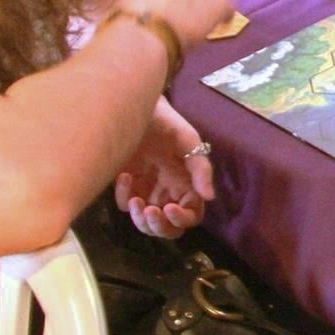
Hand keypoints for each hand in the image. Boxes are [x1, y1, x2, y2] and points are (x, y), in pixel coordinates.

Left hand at [114, 97, 212, 237]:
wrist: (135, 107)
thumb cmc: (166, 121)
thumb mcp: (188, 140)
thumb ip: (200, 168)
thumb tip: (210, 197)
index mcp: (187, 183)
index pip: (191, 214)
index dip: (183, 219)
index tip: (170, 209)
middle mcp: (168, 192)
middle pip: (169, 228)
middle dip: (159, 226)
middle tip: (149, 212)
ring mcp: (147, 190)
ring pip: (147, 223)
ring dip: (141, 220)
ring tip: (135, 201)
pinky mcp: (127, 186)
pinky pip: (125, 205)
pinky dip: (124, 197)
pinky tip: (126, 176)